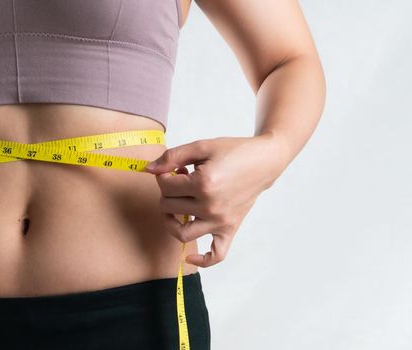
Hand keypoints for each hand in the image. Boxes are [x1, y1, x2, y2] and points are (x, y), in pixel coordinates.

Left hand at [144, 134, 286, 266]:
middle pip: (169, 206)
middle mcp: (211, 206)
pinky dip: (203, 260)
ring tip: (175, 207)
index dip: (163, 175)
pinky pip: (216, 254)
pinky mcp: (230, 229)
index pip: (165, 186)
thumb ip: (172, 157)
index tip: (174, 169)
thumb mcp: (202, 147)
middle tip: (179, 181)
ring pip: (181, 232)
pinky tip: (190, 257)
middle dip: (167, 192)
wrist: (263, 162)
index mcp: (203, 184)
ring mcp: (221, 221)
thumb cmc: (233, 151)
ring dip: (171, 220)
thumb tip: (148, 169)